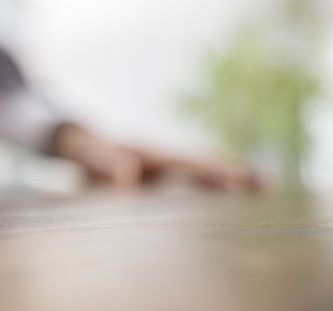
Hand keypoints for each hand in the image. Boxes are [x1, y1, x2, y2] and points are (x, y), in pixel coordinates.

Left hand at [52, 123, 262, 190]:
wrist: (79, 145)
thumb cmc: (84, 149)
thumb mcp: (89, 154)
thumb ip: (106, 161)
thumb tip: (130, 176)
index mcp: (149, 152)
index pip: (186, 162)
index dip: (211, 171)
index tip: (238, 180)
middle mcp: (163, 159)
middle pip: (203, 165)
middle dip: (232, 173)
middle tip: (267, 183)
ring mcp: (165, 169)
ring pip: (202, 174)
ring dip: (230, 180)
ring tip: (265, 185)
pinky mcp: (162, 180)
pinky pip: (191, 184)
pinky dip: (214, 189)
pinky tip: (235, 199)